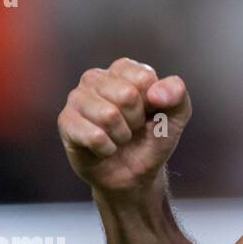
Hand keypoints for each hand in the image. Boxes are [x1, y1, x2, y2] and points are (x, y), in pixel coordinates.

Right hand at [56, 57, 191, 200]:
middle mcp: (96, 78)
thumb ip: (177, 94)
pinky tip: (105, 148)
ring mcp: (76, 99)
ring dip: (122, 135)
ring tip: (119, 137)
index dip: (153, 102)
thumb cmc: (153, 137)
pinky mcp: (65, 122)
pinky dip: (108, 149)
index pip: (144, 78)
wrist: (135, 174)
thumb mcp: (177, 115)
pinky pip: (94, 136)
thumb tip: (156, 92)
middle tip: (132, 127)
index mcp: (123, 69)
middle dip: (136, 120)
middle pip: (126, 95)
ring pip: (109, 115)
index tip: (150, 111)